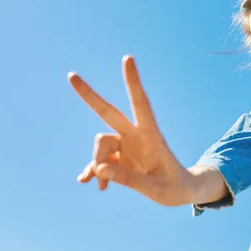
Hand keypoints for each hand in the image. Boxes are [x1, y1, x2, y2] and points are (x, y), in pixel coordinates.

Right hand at [68, 55, 191, 205]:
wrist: (180, 192)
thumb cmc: (174, 187)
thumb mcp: (156, 189)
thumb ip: (129, 180)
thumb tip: (100, 169)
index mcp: (151, 136)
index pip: (141, 104)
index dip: (133, 82)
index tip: (127, 58)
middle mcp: (136, 135)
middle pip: (109, 112)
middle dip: (90, 96)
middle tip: (71, 75)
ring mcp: (126, 145)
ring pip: (101, 145)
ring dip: (96, 164)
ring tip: (101, 187)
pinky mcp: (119, 158)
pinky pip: (99, 161)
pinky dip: (94, 172)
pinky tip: (89, 182)